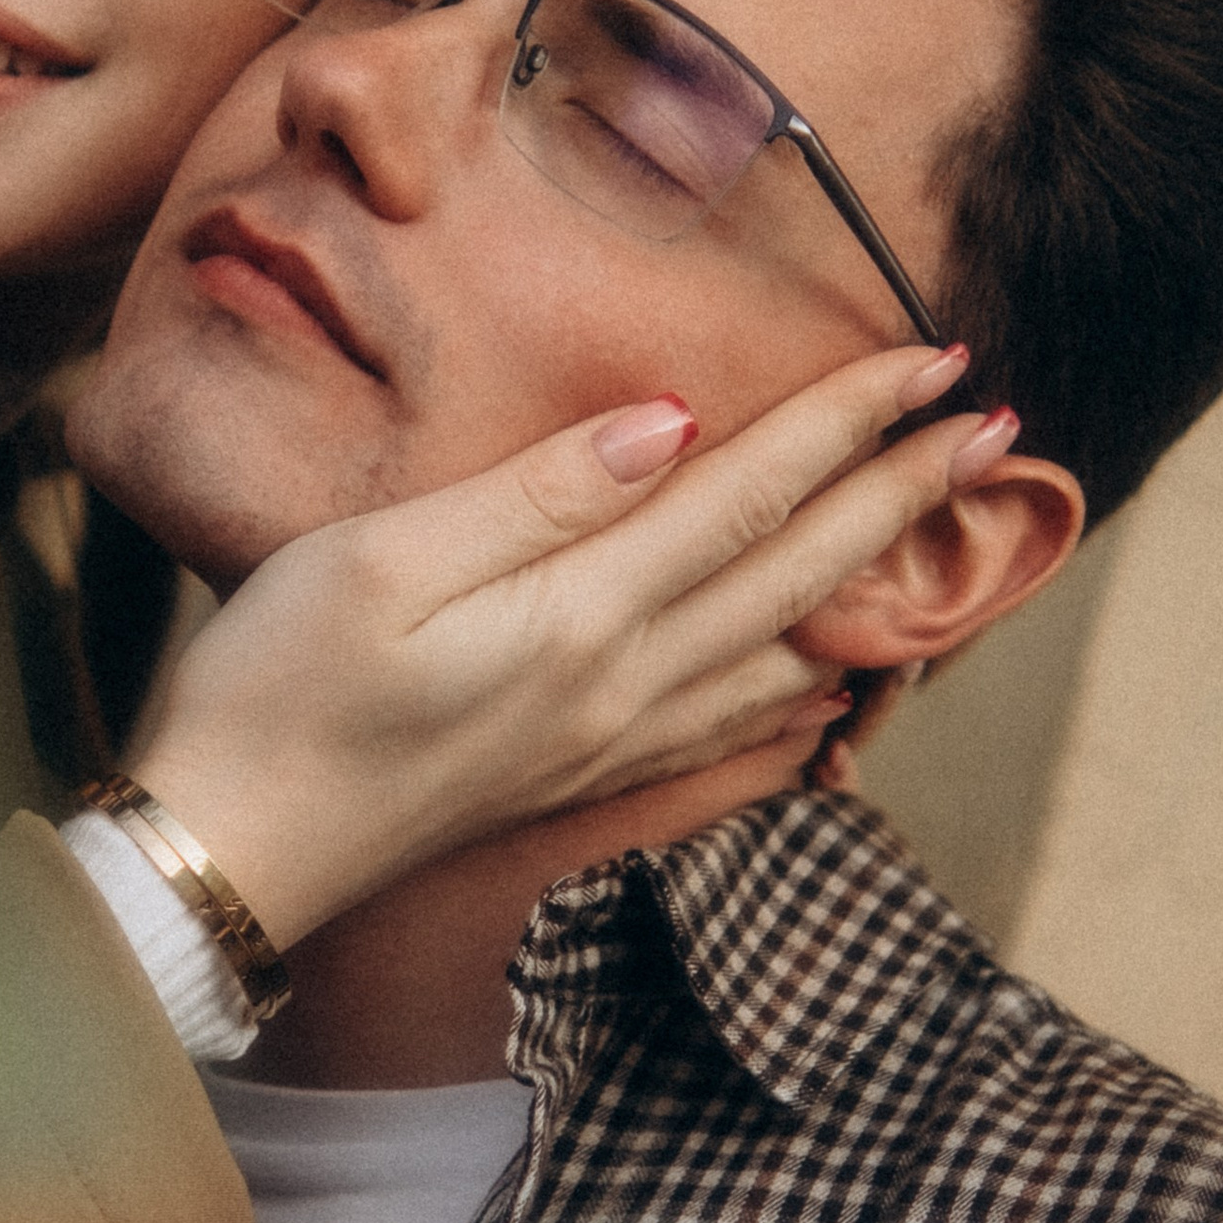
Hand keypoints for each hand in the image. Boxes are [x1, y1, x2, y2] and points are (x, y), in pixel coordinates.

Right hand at [127, 345, 997, 947]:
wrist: (222, 860)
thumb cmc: (270, 696)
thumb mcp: (379, 561)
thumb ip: (536, 493)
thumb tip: (673, 423)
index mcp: (579, 618)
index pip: (749, 496)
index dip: (850, 423)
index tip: (940, 362)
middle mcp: (618, 690)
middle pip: (797, 576)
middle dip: (904, 495)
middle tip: (1000, 430)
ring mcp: (600, 747)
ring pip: (783, 659)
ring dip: (875, 588)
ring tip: (944, 541)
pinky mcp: (568, 782)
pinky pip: (727, 732)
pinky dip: (801, 696)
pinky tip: (826, 691)